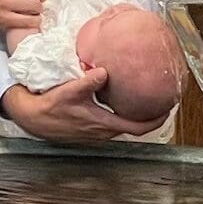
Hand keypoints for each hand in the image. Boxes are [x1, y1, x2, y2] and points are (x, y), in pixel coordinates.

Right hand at [0, 70, 167, 141]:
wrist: (33, 118)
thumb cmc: (51, 106)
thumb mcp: (69, 90)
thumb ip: (87, 81)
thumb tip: (104, 71)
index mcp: (103, 123)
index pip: (138, 127)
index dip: (156, 120)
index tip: (169, 109)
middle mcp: (103, 131)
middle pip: (134, 127)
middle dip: (149, 115)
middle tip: (161, 101)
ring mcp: (96, 132)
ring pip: (123, 124)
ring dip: (136, 115)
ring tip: (144, 99)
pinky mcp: (90, 128)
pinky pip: (113, 122)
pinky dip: (122, 113)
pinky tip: (120, 100)